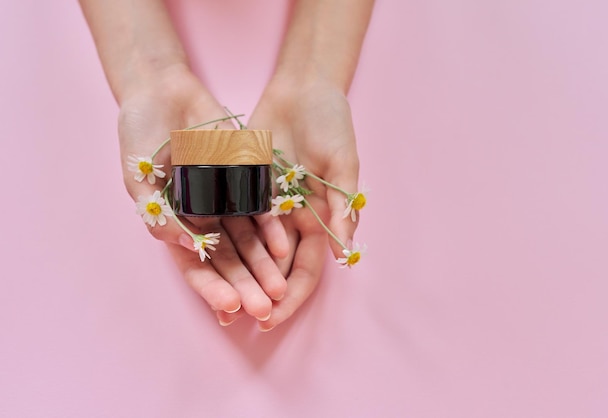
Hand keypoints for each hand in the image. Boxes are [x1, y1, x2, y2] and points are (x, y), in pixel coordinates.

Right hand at [119, 64, 287, 321]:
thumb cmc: (139, 137)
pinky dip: (273, 229)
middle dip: (246, 285)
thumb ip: (160, 216)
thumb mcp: (139, 180)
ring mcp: (227, 200)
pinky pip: (263, 208)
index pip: (197, 267)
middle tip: (264, 308)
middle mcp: (205, 218)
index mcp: (177, 225)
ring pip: (250, 241)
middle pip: (229, 261)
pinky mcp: (247, 179)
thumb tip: (190, 247)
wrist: (162, 92)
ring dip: (265, 266)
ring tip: (280, 289)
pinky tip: (284, 248)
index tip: (230, 308)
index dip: (213, 289)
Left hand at [217, 78, 360, 330]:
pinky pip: (232, 219)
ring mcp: (267, 203)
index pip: (306, 268)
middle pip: (276, 266)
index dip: (292, 295)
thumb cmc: (332, 123)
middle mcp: (292, 217)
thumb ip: (342, 202)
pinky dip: (221, 241)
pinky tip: (203, 261)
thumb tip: (345, 251)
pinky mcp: (245, 185)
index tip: (273, 316)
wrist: (303, 87)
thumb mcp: (342, 161)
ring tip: (219, 302)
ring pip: (251, 250)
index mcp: (320, 217)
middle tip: (239, 318)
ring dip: (238, 276)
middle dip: (260, 293)